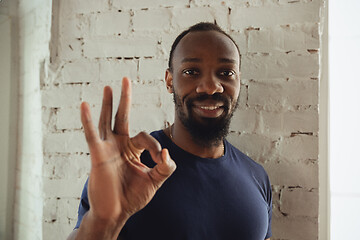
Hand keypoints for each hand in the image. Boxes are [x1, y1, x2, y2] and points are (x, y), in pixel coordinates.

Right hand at [80, 77, 175, 231]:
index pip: (146, 137)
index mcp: (132, 149)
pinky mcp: (98, 154)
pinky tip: (85, 105)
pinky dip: (88, 120)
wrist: (116, 213)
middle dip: (124, 99)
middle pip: (122, 117)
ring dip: (108, 104)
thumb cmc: (132, 197)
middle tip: (126, 80)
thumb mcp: (155, 181)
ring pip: (107, 121)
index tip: (160, 159)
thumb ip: (166, 167)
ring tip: (109, 87)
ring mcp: (107, 148)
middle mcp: (119, 145)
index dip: (156, 146)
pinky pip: (92, 134)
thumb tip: (167, 152)